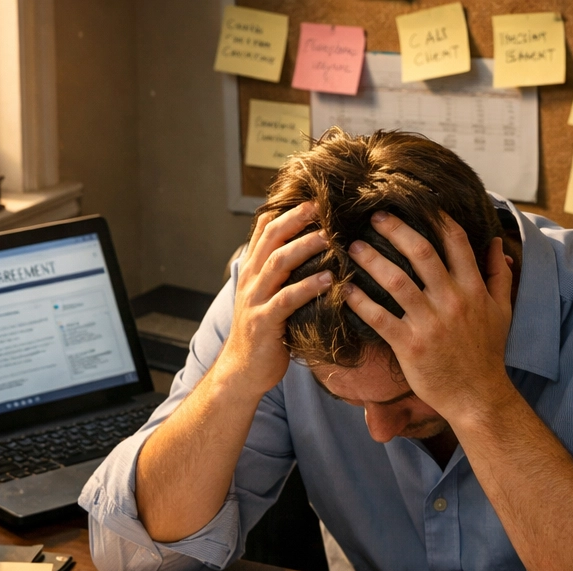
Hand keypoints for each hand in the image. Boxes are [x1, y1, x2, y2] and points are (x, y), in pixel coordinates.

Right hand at [220, 202, 331, 397]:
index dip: (286, 212)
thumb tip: (306, 254)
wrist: (243, 371)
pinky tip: (330, 279)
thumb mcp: (269, 299)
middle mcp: (251, 281)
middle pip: (271, 239)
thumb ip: (281, 277)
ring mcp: (256, 300)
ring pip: (278, 263)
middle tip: (321, 206)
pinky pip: (287, 299)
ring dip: (304, 247)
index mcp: (252, 272)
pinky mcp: (265, 322)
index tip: (311, 197)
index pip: (265, 231)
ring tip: (329, 237)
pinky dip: (309, 286)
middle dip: (295, 219)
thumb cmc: (264, 335)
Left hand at [343, 211, 514, 424]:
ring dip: (371, 260)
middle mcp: (452, 301)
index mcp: (473, 289)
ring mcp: (429, 323)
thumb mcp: (502, 311)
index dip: (436, 218)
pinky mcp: (409, 346)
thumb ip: (499, 275)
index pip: (455, 241)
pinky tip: (347, 289)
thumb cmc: (488, 354)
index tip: (418, 204)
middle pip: (421, 252)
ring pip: (396, 280)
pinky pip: (379, 317)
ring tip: (353, 247)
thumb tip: (498, 242)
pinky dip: (360, 301)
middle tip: (375, 216)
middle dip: (396, 229)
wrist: (478, 396)